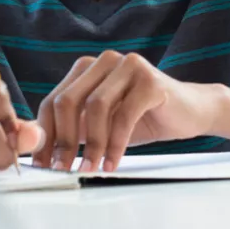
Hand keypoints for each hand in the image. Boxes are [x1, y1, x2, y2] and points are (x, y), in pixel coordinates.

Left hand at [33, 51, 221, 172]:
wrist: (190, 111)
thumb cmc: (143, 117)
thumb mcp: (100, 124)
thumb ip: (73, 128)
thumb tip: (39, 148)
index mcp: (86, 68)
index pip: (53, 101)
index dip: (45, 134)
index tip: (43, 163)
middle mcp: (103, 61)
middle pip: (68, 101)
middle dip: (63, 140)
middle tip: (63, 169)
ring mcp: (127, 65)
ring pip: (95, 108)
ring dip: (91, 144)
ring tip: (91, 168)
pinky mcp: (149, 79)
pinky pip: (124, 116)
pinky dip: (115, 144)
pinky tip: (112, 162)